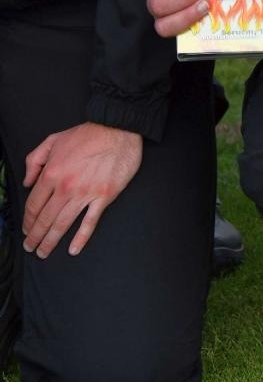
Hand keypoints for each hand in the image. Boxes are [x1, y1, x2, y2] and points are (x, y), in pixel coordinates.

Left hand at [23, 123, 142, 257]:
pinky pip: (89, 222)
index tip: (26, 230)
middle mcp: (66, 187)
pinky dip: (81, 238)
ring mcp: (85, 194)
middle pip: (45, 219)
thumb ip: (34, 161)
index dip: (27, 221)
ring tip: (43, 252)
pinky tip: (73, 249)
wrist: (117, 129)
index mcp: (52, 173)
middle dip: (35, 237)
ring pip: (62, 224)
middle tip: (30, 247)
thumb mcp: (52, 140)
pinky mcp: (103, 197)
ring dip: (50, 241)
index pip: (33, 205)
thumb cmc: (87, 134)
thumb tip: (27, 182)